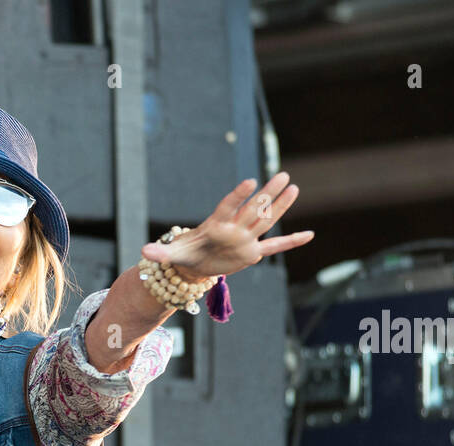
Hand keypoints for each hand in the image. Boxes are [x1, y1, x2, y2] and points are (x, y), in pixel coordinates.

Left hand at [141, 171, 313, 278]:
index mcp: (216, 224)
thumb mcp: (170, 255)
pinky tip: (309, 234)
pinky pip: (275, 247)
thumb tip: (144, 252)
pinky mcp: (252, 253)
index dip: (238, 195)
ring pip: (266, 220)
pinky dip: (291, 242)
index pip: (228, 206)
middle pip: (253, 209)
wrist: (193, 263)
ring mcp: (245, 239)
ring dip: (280, 206)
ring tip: (293, 186)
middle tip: (282, 174)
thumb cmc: (183, 253)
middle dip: (267, 193)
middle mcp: (234, 228)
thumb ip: (160, 252)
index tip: (250, 182)